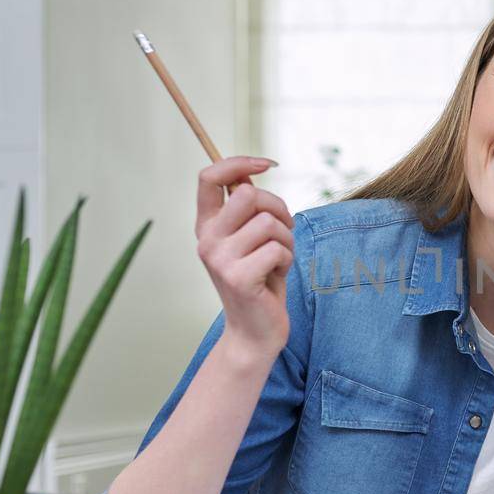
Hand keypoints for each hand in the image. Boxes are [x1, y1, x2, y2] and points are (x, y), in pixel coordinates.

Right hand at [195, 157, 293, 362]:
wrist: (255, 331)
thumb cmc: (260, 280)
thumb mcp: (250, 238)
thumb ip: (246, 208)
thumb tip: (248, 170)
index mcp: (207, 225)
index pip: (209, 177)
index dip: (239, 162)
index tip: (267, 164)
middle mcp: (207, 240)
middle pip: (248, 193)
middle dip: (277, 207)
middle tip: (282, 230)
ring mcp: (219, 259)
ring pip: (268, 223)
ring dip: (286, 240)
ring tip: (278, 259)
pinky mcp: (238, 278)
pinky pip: (278, 250)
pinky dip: (287, 261)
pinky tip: (275, 276)